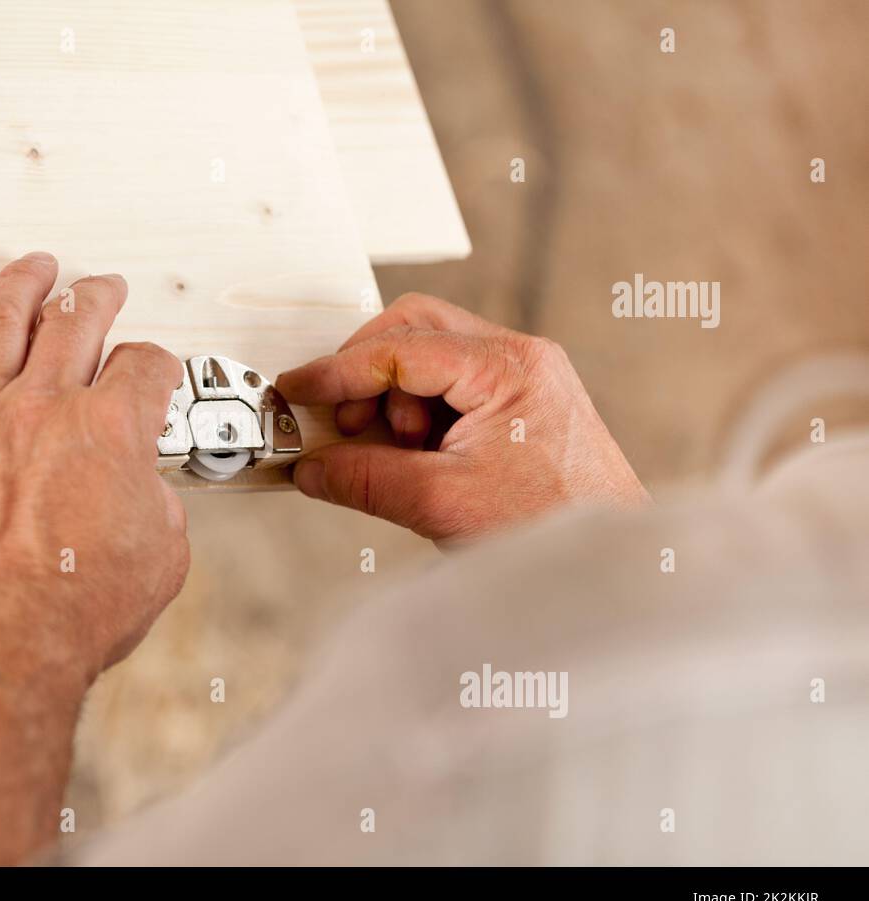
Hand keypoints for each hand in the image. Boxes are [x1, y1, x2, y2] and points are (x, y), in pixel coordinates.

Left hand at [0, 253, 188, 688]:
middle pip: (78, 319)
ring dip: (24, 284)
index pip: (145, 365)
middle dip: (99, 297)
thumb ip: (155, 501)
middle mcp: (47, 406)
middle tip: (106, 288)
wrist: (2, 641)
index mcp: (113, 428)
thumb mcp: (162, 554)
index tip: (153, 373)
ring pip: (3, 320)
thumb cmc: (79, 608)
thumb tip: (139, 490)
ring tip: (35, 267)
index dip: (158, 365)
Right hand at [275, 293, 648, 540]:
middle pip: (413, 330)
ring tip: (392, 454)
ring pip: (428, 356)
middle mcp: (518, 359)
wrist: (607, 567)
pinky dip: (416, 415)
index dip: (338, 370)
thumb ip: (365, 479)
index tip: (296, 389)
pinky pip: (447, 388)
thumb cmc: (551, 528)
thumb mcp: (440, 503)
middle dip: (365, 373)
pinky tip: (413, 457)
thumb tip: (312, 468)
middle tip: (341, 422)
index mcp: (507, 367)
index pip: (400, 349)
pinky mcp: (518, 405)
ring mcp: (521, 379)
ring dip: (392, 398)